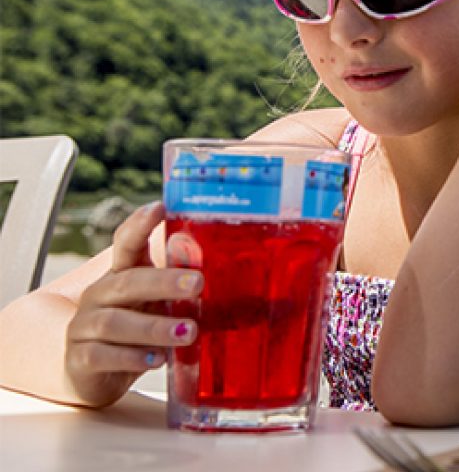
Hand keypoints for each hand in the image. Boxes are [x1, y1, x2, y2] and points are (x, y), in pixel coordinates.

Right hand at [63, 203, 198, 405]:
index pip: (126, 244)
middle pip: (127, 282)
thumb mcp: (162, 308)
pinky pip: (102, 355)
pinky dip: (132, 358)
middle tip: (198, 284)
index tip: (158, 207)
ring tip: (188, 332)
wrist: (93, 373)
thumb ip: (189, 296)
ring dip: (154, 327)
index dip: (139, 225)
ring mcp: (85, 327)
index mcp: (122, 276)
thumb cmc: (138, 332)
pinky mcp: (81, 358)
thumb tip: (255, 292)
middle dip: (163, 282)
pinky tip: (156, 360)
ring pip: (114, 322)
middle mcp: (100, 296)